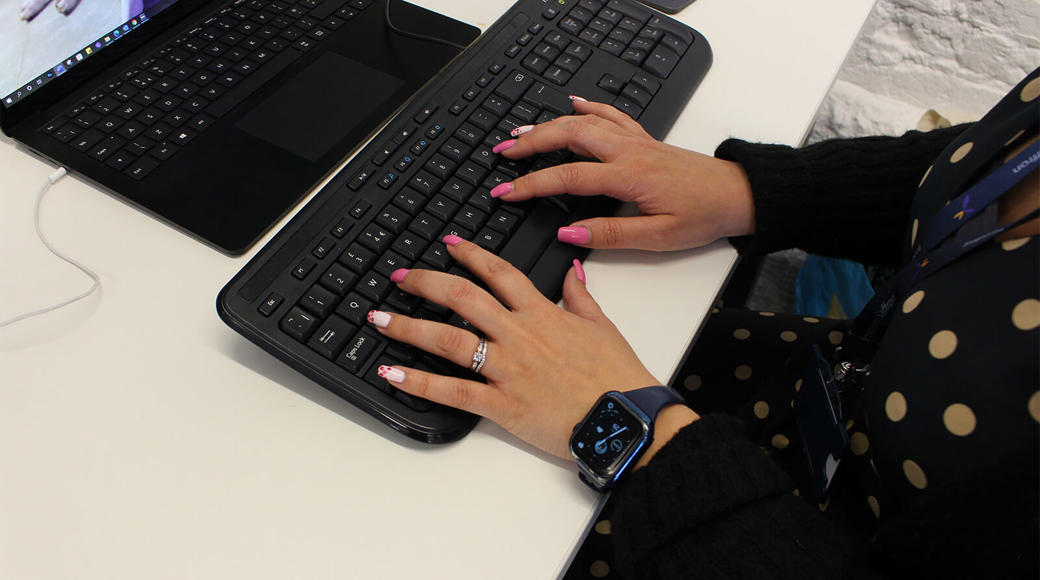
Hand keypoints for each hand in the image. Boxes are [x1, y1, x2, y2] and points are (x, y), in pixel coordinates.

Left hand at [365, 237, 668, 459]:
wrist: (624, 419)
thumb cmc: (617, 376)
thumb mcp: (602, 326)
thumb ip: (580, 294)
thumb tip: (570, 268)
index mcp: (543, 314)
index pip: (499, 273)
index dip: (470, 255)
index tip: (448, 244)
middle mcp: (519, 335)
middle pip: (463, 298)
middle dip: (425, 283)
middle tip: (399, 277)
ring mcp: (507, 369)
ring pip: (448, 340)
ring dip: (408, 327)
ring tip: (378, 319)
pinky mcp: (502, 404)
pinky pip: (452, 391)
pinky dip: (419, 382)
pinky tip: (392, 373)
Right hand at [492, 100, 755, 251]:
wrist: (738, 194)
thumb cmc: (703, 215)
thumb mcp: (657, 237)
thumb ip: (610, 234)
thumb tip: (569, 233)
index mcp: (629, 177)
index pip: (567, 179)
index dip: (531, 186)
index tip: (505, 193)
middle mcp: (629, 152)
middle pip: (568, 137)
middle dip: (531, 144)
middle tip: (503, 154)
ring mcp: (637, 141)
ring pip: (585, 123)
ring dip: (549, 126)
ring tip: (521, 134)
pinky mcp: (645, 140)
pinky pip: (612, 116)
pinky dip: (589, 108)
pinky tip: (574, 104)